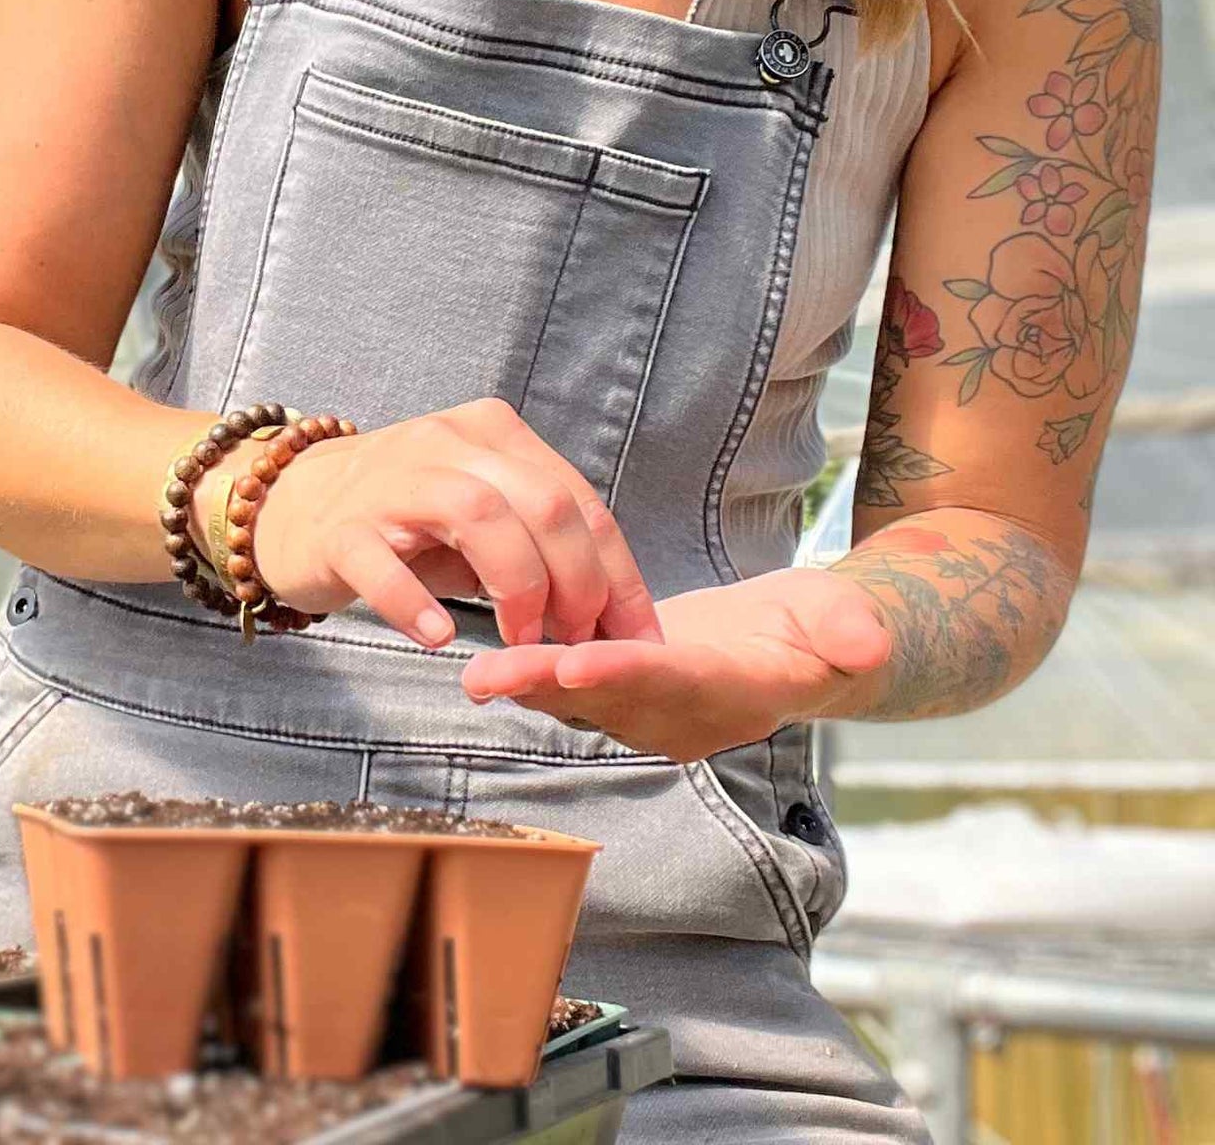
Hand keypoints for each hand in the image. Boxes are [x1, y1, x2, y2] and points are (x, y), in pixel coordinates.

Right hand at [245, 397, 661, 652]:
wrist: (290, 504)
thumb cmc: (404, 520)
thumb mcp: (482, 517)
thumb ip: (541, 546)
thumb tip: (619, 616)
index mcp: (493, 434)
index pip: (579, 500)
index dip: (619, 576)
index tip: (638, 640)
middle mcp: (447, 441)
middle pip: (542, 503)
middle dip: (577, 583)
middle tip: (574, 642)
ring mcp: (391, 480)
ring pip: (478, 515)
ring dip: (517, 588)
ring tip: (521, 644)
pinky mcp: (340, 528)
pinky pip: (383, 562)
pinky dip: (416, 602)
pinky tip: (440, 636)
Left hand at [460, 567, 892, 761]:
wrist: (804, 649)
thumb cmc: (828, 629)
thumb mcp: (849, 622)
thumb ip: (852, 633)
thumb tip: (869, 646)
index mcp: (737, 694)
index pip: (675, 683)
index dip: (626, 676)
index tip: (577, 666)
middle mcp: (685, 717)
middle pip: (610, 701)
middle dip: (549, 688)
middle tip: (489, 678)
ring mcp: (653, 713)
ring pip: (579, 702)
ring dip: (525, 688)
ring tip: (471, 677)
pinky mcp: (626, 695)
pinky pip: (572, 688)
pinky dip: (529, 674)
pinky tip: (482, 659)